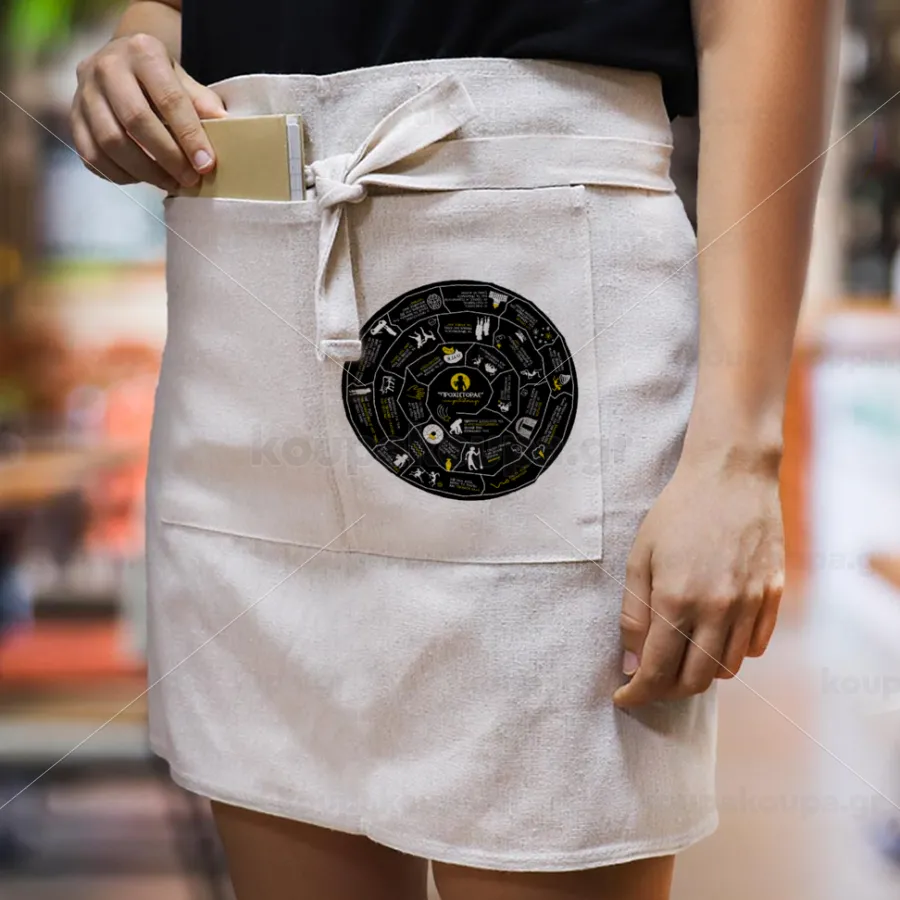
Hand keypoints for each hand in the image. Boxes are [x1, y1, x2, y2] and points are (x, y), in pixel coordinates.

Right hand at [71, 33, 225, 191]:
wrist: (121, 62)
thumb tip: (226, 127)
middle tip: (189, 179)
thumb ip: (201, 102)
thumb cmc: (159, 78)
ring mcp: (83, 92)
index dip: (189, 136)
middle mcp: (106, 67)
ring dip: (145, 171)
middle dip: (167, 157)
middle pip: (136, 121)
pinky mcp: (73, 118)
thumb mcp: (183, 80)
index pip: (168, 99)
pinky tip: (142, 179)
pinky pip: (93, 156)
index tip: (206, 164)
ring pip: (111, 142)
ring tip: (170, 183)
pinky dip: (120, 175)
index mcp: (141, 52)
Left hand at [613, 447, 783, 707]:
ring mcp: (751, 605)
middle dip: (667, 691)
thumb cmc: (676, 512)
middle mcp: (718, 610)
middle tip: (649, 680)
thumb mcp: (640, 558)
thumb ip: (634, 614)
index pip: (657, 672)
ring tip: (679, 659)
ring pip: (728, 670)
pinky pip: (754, 647)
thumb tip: (631, 664)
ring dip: (700, 674)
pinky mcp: (773, 596)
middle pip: (695, 681)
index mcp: (677, 600)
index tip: (624, 698)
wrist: (731, 475)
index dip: (638, 694)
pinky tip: (712, 638)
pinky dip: (731, 654)